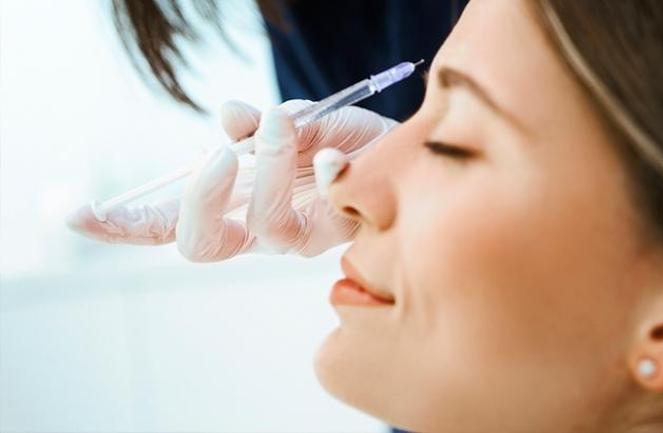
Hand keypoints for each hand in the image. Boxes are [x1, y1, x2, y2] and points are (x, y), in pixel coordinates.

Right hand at [66, 99, 397, 258]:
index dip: (123, 226)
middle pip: (202, 246)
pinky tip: (335, 154)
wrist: (394, 151)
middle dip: (200, 200)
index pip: (169, 225)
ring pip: (267, 226)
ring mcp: (301, 236)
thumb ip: (256, 127)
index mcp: (231, 207)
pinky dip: (326, 171)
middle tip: (220, 154)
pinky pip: (329, 209)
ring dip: (269, 166)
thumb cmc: (331, 139)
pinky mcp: (344, 229)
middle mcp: (258, 229)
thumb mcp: (288, 122)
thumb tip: (228, 119)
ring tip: (284, 120)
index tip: (77, 213)